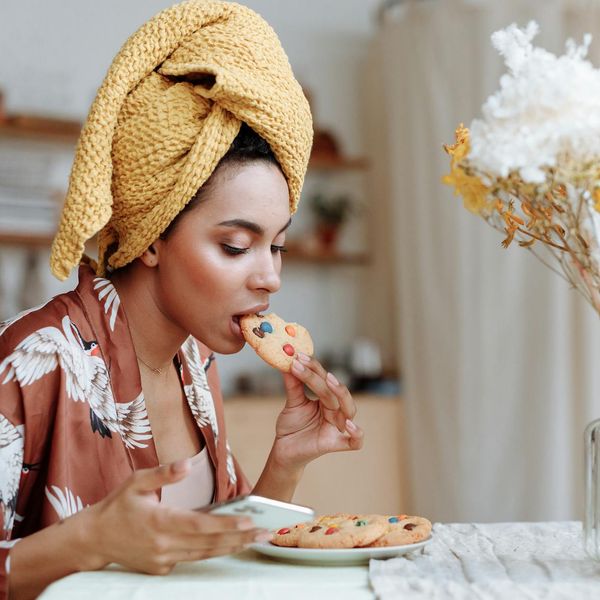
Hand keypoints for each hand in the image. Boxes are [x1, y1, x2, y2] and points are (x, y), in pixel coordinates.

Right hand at [86, 461, 267, 573]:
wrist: (94, 538)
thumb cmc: (118, 505)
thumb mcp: (136, 481)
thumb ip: (163, 472)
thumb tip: (187, 464)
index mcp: (159, 521)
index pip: (200, 525)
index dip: (226, 524)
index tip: (249, 522)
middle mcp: (164, 544)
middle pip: (209, 543)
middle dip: (240, 538)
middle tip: (265, 533)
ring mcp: (163, 560)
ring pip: (205, 555)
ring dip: (232, 548)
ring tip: (255, 540)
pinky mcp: (161, 568)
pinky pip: (193, 560)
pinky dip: (213, 552)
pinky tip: (230, 544)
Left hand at [272, 352, 363, 469]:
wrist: (283, 451)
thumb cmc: (292, 426)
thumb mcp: (292, 403)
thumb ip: (293, 384)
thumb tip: (288, 362)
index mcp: (326, 399)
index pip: (324, 379)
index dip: (313, 367)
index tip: (298, 357)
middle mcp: (335, 411)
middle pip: (336, 392)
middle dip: (323, 377)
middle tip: (308, 365)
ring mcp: (336, 427)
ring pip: (349, 410)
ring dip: (342, 395)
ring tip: (329, 382)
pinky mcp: (334, 444)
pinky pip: (355, 442)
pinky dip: (357, 434)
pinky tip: (348, 425)